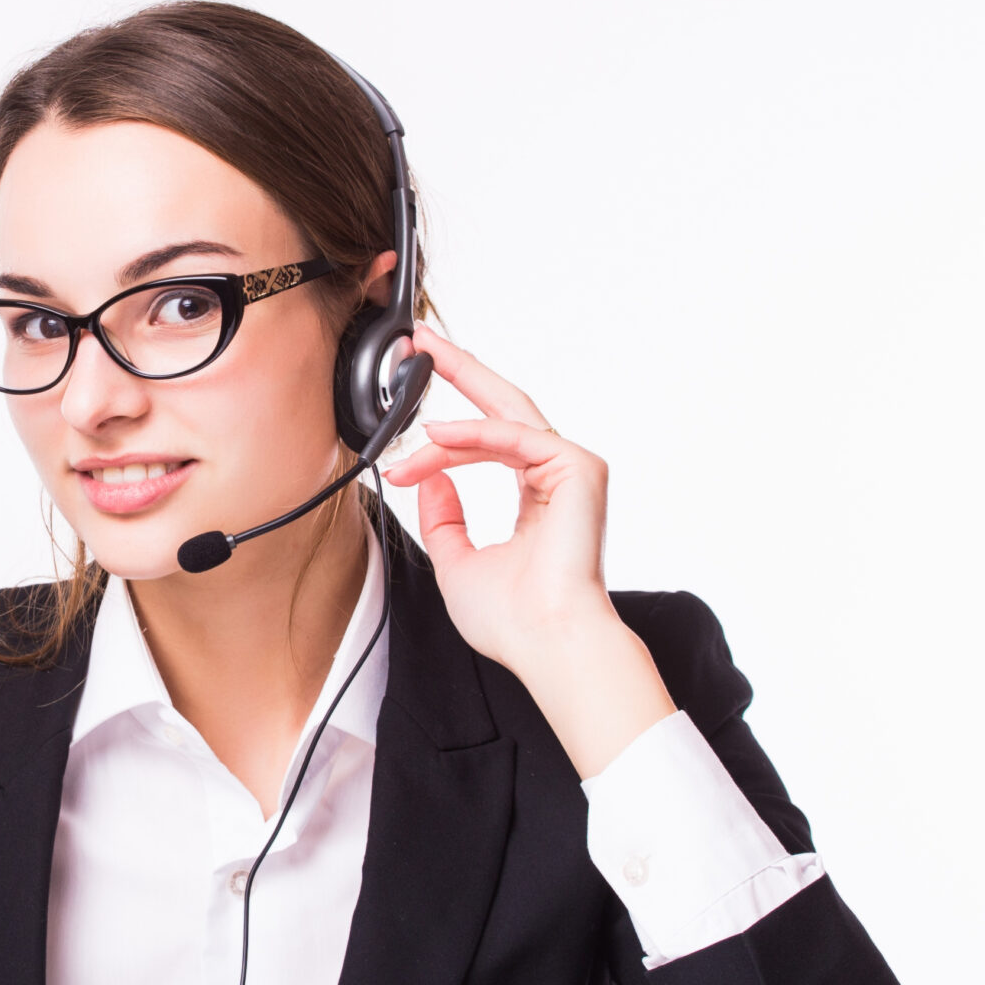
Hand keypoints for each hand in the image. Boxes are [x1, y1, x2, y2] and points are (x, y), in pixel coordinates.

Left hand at [379, 325, 674, 777]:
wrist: (547, 643)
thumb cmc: (512, 619)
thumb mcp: (456, 561)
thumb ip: (443, 517)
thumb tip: (428, 475)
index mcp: (535, 495)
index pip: (490, 438)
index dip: (449, 419)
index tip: (412, 407)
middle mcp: (556, 475)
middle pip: (503, 405)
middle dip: (460, 369)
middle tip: (419, 341)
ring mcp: (571, 468)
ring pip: (499, 421)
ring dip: (445, 424)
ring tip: (406, 423)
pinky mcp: (577, 469)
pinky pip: (513, 437)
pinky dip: (471, 435)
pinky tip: (433, 437)